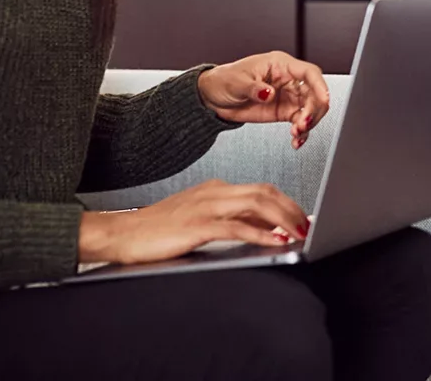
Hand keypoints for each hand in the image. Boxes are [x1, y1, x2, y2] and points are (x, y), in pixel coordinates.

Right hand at [78, 180, 309, 265]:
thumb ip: (232, 221)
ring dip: (283, 218)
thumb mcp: (201, 220)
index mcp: (216, 189)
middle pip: (264, 192)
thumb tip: (267, 230)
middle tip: (308, 226)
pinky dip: (259, 233)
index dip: (287, 203)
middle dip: (291, 209)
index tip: (303, 218)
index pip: (261, 190)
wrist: (121, 233)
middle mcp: (214, 192)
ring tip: (299, 232)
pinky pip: (235, 227)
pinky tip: (273, 241)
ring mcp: (205, 207)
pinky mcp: (196, 226)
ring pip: (255, 204)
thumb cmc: (158, 230)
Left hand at [198, 51, 330, 149]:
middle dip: (313, 110)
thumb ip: (255, 89)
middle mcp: (288, 80)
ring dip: (308, 123)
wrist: (213, 97)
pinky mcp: (283, 112)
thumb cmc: (224, 80)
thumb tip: (269, 93)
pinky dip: (301, 133)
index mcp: (280, 65)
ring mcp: (287, 97)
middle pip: (314, 93)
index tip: (323, 99)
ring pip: (310, 109)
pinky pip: (300, 122)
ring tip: (297, 134)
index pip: (308, 73)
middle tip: (303, 124)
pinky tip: (296, 140)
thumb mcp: (237, 82)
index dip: (319, 85)